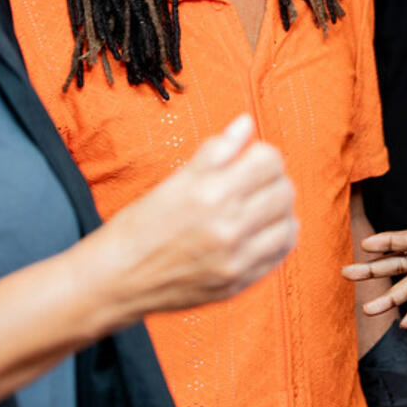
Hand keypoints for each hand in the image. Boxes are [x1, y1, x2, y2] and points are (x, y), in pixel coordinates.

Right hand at [97, 114, 297, 313]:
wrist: (118, 279)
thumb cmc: (141, 226)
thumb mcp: (176, 180)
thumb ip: (217, 150)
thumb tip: (245, 123)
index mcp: (210, 193)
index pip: (269, 161)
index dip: (261, 154)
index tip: (249, 159)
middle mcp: (228, 227)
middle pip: (284, 191)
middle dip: (273, 180)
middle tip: (255, 182)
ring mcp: (236, 260)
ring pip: (288, 223)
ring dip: (279, 210)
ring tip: (259, 208)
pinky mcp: (239, 283)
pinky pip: (280, 255)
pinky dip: (277, 238)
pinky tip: (261, 232)